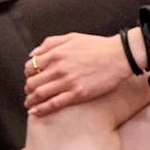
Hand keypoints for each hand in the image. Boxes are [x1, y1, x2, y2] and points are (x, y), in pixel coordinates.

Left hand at [23, 31, 143, 114]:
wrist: (120, 56)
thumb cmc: (98, 46)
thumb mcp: (72, 37)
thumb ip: (50, 43)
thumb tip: (33, 54)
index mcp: (56, 54)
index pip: (30, 67)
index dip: (28, 74)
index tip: (32, 78)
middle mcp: (59, 68)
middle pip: (32, 82)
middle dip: (28, 89)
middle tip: (31, 93)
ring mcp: (68, 82)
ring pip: (39, 94)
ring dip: (31, 101)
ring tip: (30, 104)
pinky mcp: (78, 93)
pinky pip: (54, 104)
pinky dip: (41, 109)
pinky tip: (35, 112)